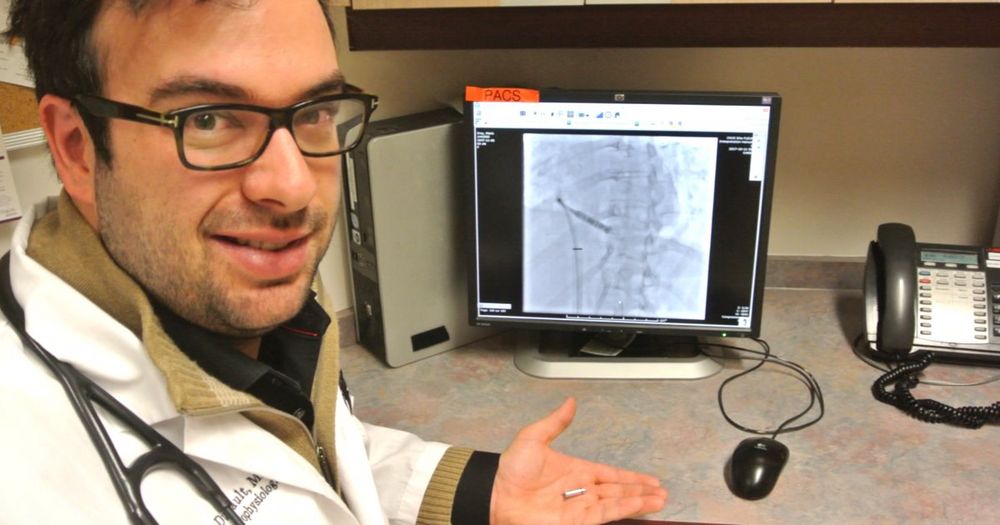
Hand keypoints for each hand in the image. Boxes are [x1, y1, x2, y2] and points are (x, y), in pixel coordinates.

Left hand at [490, 397, 667, 524]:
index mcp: (575, 470)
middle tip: (661, 493)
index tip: (649, 480)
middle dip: (640, 492)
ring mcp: (580, 507)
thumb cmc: (509, 469)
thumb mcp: (533, 438)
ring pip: (616, 503)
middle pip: (618, 490)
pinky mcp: (577, 521)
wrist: (496, 493)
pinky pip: (606, 514)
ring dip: (639, 501)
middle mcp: (581, 490)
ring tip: (660, 500)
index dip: (629, 477)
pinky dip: (625, 509)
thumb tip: (570, 402)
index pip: (609, 475)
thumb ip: (556, 422)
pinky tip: (640, 505)